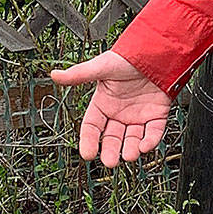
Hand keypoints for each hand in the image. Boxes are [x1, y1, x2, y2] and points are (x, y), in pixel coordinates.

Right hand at [50, 50, 171, 166]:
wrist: (155, 52)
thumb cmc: (128, 57)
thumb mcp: (102, 66)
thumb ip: (80, 74)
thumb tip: (55, 75)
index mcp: (103, 103)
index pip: (92, 127)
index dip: (89, 140)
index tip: (87, 153)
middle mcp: (119, 112)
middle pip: (112, 138)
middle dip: (111, 151)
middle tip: (109, 162)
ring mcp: (138, 115)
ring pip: (132, 139)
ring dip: (131, 149)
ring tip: (129, 155)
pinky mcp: (157, 115)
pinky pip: (153, 132)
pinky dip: (150, 141)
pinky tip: (146, 146)